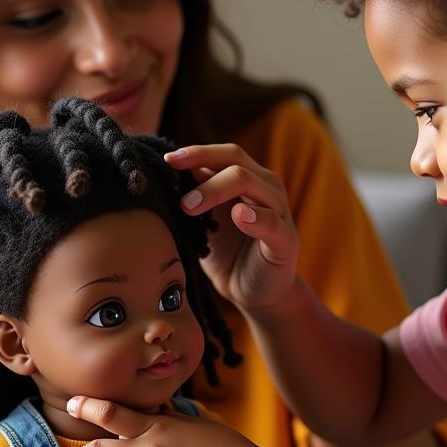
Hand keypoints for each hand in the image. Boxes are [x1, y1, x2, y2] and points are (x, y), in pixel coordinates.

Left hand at [164, 144, 298, 310]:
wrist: (255, 294)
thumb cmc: (228, 255)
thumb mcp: (204, 224)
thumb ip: (192, 200)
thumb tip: (160, 180)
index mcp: (246, 179)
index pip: (221, 154)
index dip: (194, 152)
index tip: (165, 160)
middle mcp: (265, 187)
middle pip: (234, 158)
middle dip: (201, 162)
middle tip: (173, 185)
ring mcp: (278, 210)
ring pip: (249, 181)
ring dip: (215, 189)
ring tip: (190, 206)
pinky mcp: (286, 239)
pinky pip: (272, 222)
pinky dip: (255, 216)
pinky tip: (240, 216)